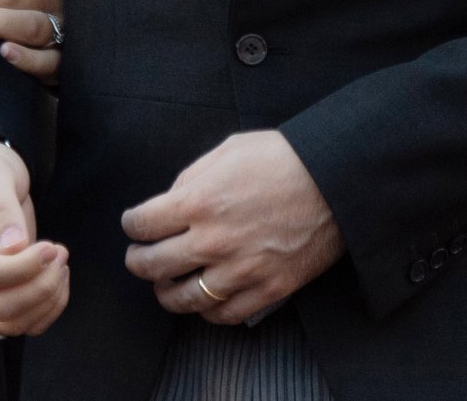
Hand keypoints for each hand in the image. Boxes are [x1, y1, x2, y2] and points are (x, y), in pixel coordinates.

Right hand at [0, 138, 69, 335]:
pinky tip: (58, 279)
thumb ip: (0, 205)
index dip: (18, 270)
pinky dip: (44, 310)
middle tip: (60, 253)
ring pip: (6, 322)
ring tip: (61, 263)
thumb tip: (14, 247)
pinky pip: (17, 322)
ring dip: (43, 301)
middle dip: (36, 288)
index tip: (51, 248)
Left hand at [122, 131, 342, 324]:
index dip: (131, 224)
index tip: (133, 224)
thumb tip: (171, 200)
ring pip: (184, 299)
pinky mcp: (266, 291)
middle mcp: (213, 240)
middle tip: (137, 257)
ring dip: (166, 293)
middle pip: (154, 266)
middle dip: (137, 261)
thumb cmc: (282, 158)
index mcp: (199, 201)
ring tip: (164, 284)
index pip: (143, 224)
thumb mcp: (228, 151)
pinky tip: (203, 299)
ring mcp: (240, 271)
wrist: (334, 181)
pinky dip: (206, 311)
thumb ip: (192, 177)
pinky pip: (223, 315)